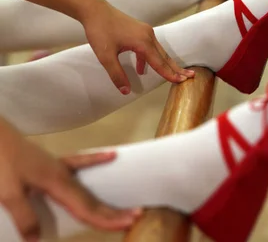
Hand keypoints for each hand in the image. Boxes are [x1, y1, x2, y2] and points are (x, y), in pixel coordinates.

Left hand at [0, 117, 140, 239]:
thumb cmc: (2, 161)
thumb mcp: (9, 193)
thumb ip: (25, 217)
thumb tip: (38, 241)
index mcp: (56, 182)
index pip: (85, 206)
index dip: (105, 218)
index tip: (127, 223)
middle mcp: (63, 174)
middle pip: (91, 199)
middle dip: (112, 211)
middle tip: (135, 217)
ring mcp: (58, 166)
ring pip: (87, 187)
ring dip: (104, 199)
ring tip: (125, 205)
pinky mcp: (51, 163)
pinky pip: (79, 162)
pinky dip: (95, 159)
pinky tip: (111, 155)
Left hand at [80, 0, 194, 92]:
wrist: (95, 10)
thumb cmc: (100, 31)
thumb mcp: (105, 56)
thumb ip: (117, 74)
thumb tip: (126, 91)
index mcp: (142, 42)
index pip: (159, 63)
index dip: (170, 74)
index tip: (182, 82)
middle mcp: (148, 35)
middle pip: (164, 56)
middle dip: (176, 68)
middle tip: (189, 76)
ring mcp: (145, 31)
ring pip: (158, 51)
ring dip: (165, 63)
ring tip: (174, 73)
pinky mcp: (139, 29)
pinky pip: (150, 46)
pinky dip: (151, 57)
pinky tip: (141, 68)